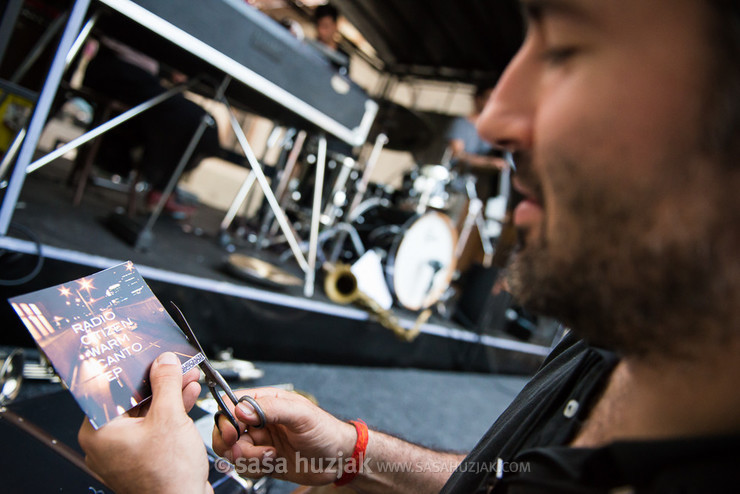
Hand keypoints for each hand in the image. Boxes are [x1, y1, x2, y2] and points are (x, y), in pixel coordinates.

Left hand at [78, 352, 210, 493]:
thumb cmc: (167, 478)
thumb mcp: (169, 418)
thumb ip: (166, 383)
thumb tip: (163, 362)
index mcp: (99, 431)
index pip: (111, 387)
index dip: (132, 367)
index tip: (146, 353)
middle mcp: (106, 442)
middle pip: (131, 398)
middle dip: (157, 379)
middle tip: (173, 363)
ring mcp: (124, 452)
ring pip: (145, 412)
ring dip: (167, 393)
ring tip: (186, 377)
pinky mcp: (142, 458)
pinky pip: (152, 427)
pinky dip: (169, 412)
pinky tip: (186, 396)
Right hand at [212, 387, 356, 484]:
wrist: (338, 459)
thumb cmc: (326, 431)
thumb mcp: (301, 414)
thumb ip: (271, 409)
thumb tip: (241, 409)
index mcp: (266, 401)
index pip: (231, 403)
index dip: (226, 418)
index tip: (233, 432)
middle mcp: (259, 421)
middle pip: (225, 429)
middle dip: (232, 443)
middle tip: (245, 450)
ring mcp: (259, 442)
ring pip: (232, 451)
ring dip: (248, 458)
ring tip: (270, 456)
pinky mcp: (262, 461)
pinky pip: (244, 466)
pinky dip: (253, 468)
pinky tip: (272, 463)